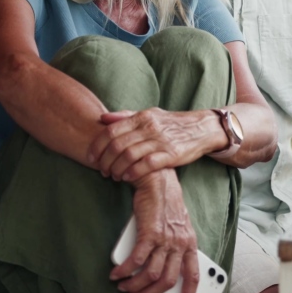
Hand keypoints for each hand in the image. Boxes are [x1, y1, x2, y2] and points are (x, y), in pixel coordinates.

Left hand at [88, 107, 222, 180]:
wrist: (201, 129)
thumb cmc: (171, 123)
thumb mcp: (149, 114)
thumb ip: (126, 117)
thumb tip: (103, 118)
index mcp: (141, 117)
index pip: (111, 131)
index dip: (97, 145)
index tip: (90, 157)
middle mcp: (149, 127)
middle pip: (118, 145)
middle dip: (105, 160)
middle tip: (102, 170)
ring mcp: (160, 141)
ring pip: (130, 155)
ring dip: (117, 168)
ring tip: (114, 176)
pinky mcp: (171, 154)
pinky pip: (147, 164)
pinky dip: (134, 172)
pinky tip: (127, 177)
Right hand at [110, 168, 199, 292]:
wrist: (158, 181)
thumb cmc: (165, 204)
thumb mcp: (178, 227)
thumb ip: (174, 246)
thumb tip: (163, 268)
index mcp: (189, 243)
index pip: (193, 275)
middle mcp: (179, 243)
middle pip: (167, 280)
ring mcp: (165, 239)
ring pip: (150, 274)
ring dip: (134, 285)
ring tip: (124, 287)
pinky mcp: (149, 233)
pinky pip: (136, 261)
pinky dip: (124, 271)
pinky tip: (116, 274)